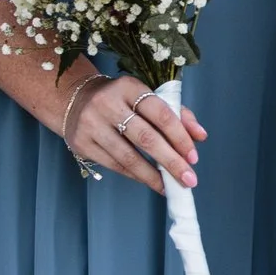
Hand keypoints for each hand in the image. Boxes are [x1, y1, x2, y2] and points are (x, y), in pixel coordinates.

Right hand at [64, 75, 204, 194]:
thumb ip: (176, 114)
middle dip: (171, 162)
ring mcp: (92, 124)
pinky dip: (135, 175)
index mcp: (129, 87)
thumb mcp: (146, 97)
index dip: (180, 137)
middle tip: (189, 179)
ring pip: (128, 156)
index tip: (193, 157)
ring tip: (170, 187)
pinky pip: (114, 165)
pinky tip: (150, 181)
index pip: (160, 113)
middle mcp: (108, 103)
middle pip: (146, 137)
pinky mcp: (81, 143)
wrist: (74, 99)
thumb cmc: (121, 100)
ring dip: (153, 176)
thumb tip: (200, 136)